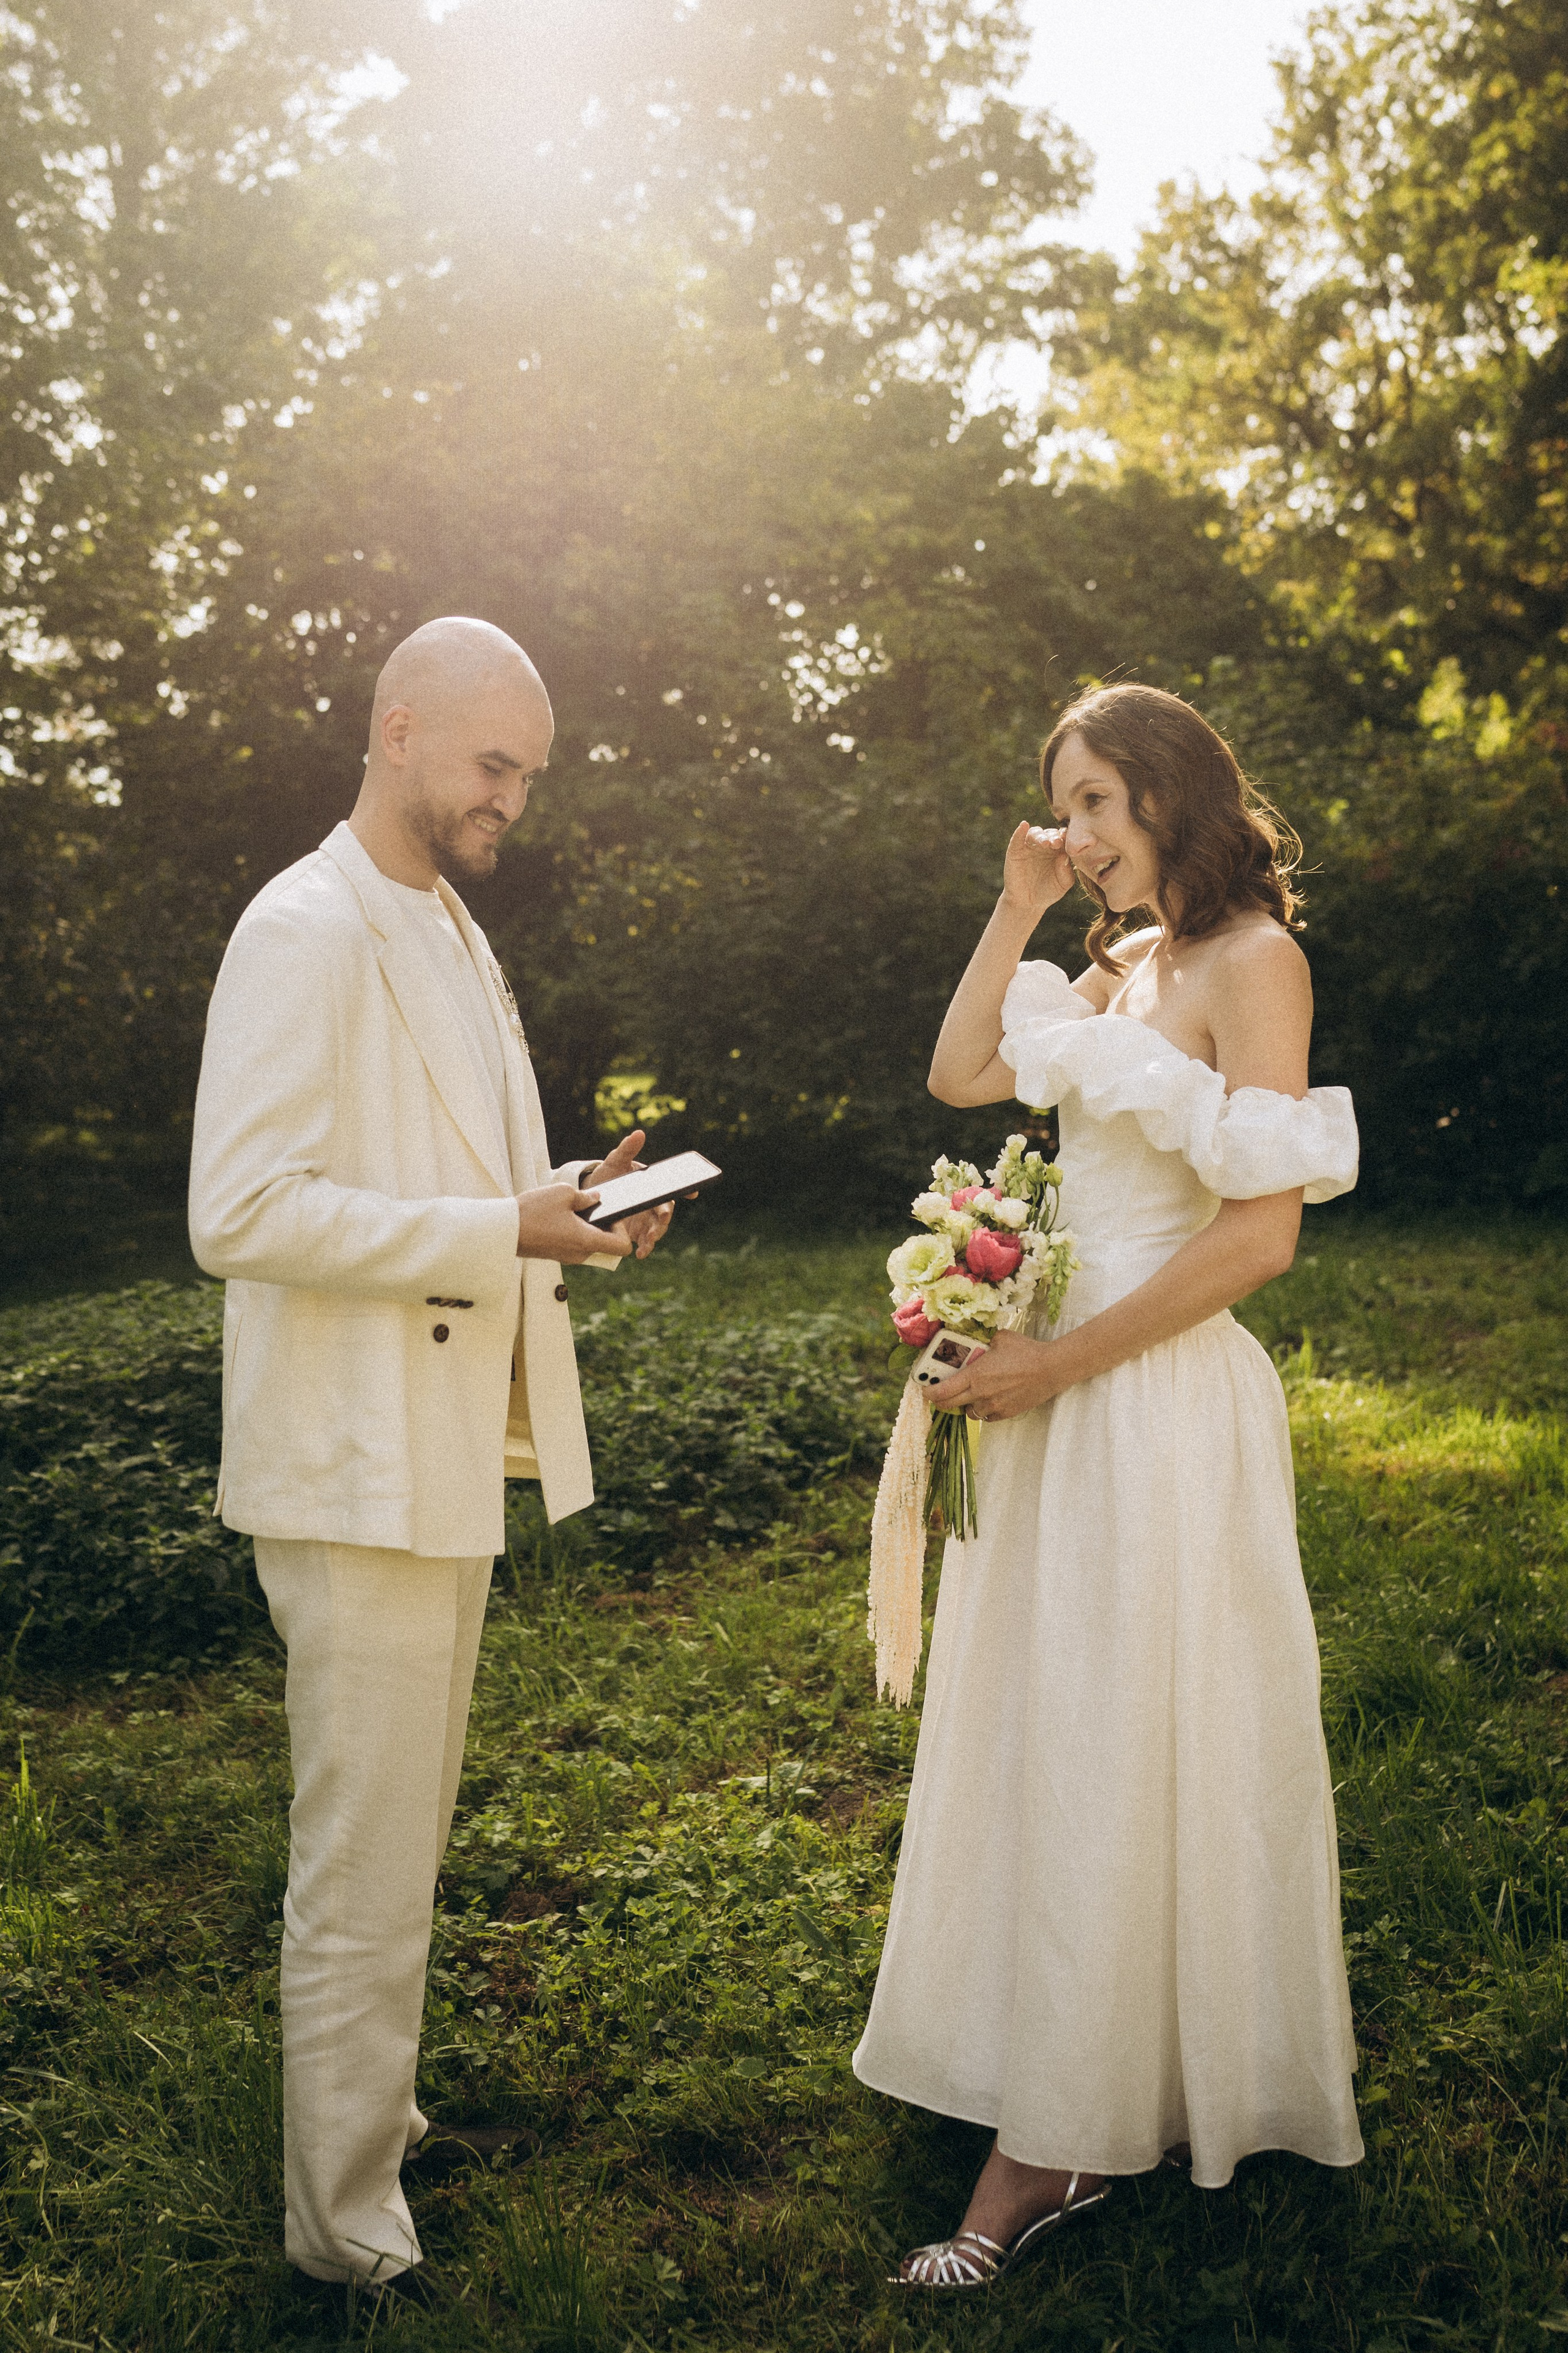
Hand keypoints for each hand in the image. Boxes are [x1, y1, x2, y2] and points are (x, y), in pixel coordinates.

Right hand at [516, 1182, 630, 1263]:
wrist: (502, 1230)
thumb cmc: (532, 1212)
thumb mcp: (563, 1193)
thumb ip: (585, 1196)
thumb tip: (596, 1199)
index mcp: (587, 1241)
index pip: (622, 1247)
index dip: (623, 1229)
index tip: (610, 1214)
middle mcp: (580, 1255)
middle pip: (606, 1244)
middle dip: (603, 1224)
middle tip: (590, 1205)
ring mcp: (567, 1257)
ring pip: (589, 1243)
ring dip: (587, 1226)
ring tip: (571, 1208)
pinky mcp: (556, 1254)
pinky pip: (574, 1244)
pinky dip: (574, 1231)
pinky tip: (560, 1215)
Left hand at [578, 1126, 673, 1260]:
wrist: (592, 1195)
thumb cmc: (609, 1174)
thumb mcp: (615, 1160)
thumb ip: (627, 1149)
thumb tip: (639, 1133)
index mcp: (653, 1187)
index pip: (672, 1189)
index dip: (686, 1190)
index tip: (693, 1192)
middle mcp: (652, 1205)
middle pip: (665, 1212)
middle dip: (664, 1217)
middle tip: (661, 1219)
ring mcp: (645, 1220)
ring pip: (657, 1229)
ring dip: (656, 1235)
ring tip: (649, 1240)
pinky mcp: (635, 1233)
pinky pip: (644, 1242)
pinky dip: (645, 1249)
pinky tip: (640, 1254)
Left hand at [925, 1326, 1063, 1421]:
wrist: (1051, 1369)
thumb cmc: (1026, 1351)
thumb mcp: (1001, 1338)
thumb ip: (984, 1341)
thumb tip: (977, 1341)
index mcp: (975, 1375)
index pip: (943, 1390)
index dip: (929, 1392)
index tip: (924, 1390)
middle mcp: (980, 1394)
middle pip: (950, 1404)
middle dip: (941, 1400)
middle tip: (939, 1394)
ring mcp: (993, 1407)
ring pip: (969, 1412)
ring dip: (966, 1404)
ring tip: (971, 1394)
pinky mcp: (1005, 1413)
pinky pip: (986, 1416)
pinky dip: (983, 1410)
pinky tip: (989, 1399)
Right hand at [1001, 821, 1074, 921]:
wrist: (1027, 903)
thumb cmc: (1048, 892)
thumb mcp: (1062, 884)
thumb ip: (1067, 871)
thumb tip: (1064, 856)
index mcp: (1058, 851)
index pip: (1063, 838)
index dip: (1066, 837)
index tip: (1070, 841)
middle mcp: (1044, 846)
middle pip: (1050, 833)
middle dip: (1054, 836)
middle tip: (1057, 843)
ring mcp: (1029, 847)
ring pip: (1035, 833)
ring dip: (1040, 835)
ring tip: (1045, 842)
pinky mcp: (1015, 850)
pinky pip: (1018, 838)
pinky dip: (1020, 831)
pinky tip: (1024, 826)